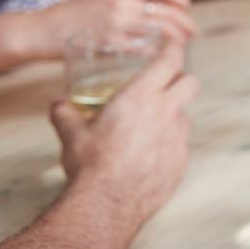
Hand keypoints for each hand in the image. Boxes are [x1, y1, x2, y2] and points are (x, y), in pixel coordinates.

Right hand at [34, 0, 194, 57]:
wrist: (38, 30)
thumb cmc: (66, 15)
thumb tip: (139, 4)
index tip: (186, 7)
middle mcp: (122, 3)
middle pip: (168, 12)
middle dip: (186, 24)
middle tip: (191, 33)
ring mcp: (117, 24)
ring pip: (162, 31)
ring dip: (179, 41)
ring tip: (183, 47)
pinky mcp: (110, 44)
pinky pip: (145, 50)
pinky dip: (158, 55)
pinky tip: (162, 60)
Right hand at [50, 43, 198, 226]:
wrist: (106, 204)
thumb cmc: (89, 164)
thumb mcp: (71, 134)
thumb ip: (65, 112)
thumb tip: (58, 104)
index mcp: (141, 96)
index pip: (170, 60)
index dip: (174, 48)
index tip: (173, 44)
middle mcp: (166, 112)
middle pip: (191, 82)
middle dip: (181, 80)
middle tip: (166, 86)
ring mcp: (178, 138)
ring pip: (184, 116)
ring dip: (171, 117)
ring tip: (146, 130)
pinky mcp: (182, 162)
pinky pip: (179, 146)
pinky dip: (167, 146)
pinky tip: (147, 158)